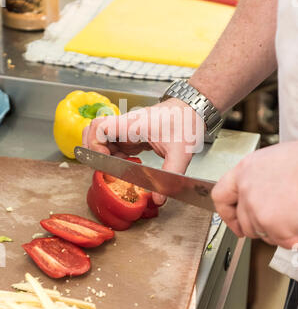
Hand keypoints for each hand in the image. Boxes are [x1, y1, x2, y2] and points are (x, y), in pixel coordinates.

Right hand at [82, 98, 203, 204]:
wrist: (193, 109)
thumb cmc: (186, 122)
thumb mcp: (180, 152)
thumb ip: (170, 176)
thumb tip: (159, 199)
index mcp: (134, 124)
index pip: (100, 126)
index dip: (94, 143)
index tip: (103, 160)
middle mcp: (127, 125)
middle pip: (95, 131)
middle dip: (93, 149)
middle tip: (102, 165)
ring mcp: (129, 129)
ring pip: (103, 139)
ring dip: (104, 154)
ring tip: (115, 168)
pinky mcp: (133, 135)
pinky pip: (115, 144)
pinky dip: (114, 155)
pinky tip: (126, 165)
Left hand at [211, 142, 297, 248]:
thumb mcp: (274, 160)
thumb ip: (260, 179)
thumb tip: (261, 195)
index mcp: (245, 170)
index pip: (221, 196)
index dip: (228, 214)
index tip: (234, 222)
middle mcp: (247, 189)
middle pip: (244, 221)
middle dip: (260, 226)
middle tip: (278, 219)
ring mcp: (258, 208)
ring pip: (263, 233)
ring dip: (279, 231)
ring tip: (293, 213)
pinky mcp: (273, 225)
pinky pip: (282, 241)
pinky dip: (294, 237)